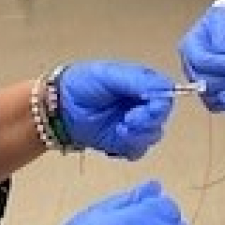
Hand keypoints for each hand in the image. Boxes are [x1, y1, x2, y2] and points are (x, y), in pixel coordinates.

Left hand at [56, 61, 175, 158]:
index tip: (145, 107)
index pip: (165, 95)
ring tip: (119, 130)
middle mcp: (142, 104)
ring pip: (153, 135)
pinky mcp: (124, 142)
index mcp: (141, 84)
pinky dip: (129, 147)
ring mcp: (134, 124)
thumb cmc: (82, 84)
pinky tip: (115, 140)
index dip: (159, 104)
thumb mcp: (108, 75)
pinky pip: (139, 150)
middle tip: (128, 121)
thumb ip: (136, 81)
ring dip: (137, 135)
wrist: (59, 108)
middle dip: (146, 122)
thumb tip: (163, 89)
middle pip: (161, 117)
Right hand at [178, 5, 224, 109]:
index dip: (221, 64)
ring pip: (207, 95)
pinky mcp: (206, 92)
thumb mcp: (223, 21)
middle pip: (202, 81)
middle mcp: (189, 66)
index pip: (201, 61)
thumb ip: (221, 37)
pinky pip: (213, 104)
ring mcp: (196, 81)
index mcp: (189, 46)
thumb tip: (223, 53)